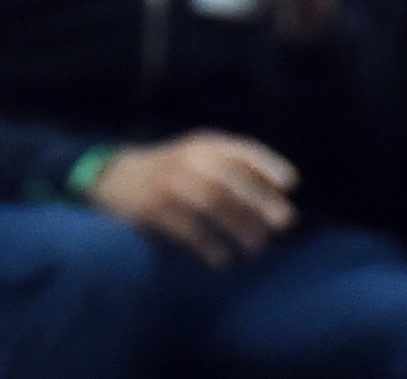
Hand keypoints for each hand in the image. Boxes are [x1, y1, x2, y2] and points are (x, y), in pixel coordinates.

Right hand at [87, 131, 297, 266]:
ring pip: (210, 201)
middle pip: (228, 177)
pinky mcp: (152, 207)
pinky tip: (222, 260)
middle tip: (285, 221)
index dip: (266, 163)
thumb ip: (233, 170)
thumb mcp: (198, 159)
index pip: (239, 149)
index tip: (292, 182)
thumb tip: (281, 194)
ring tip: (257, 247)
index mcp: (202, 145)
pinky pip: (185, 227)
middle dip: (259, 199)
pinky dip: (207, 245)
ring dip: (237, 224)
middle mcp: (186, 159)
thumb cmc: (170, 172)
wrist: (114, 178)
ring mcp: (168, 182)